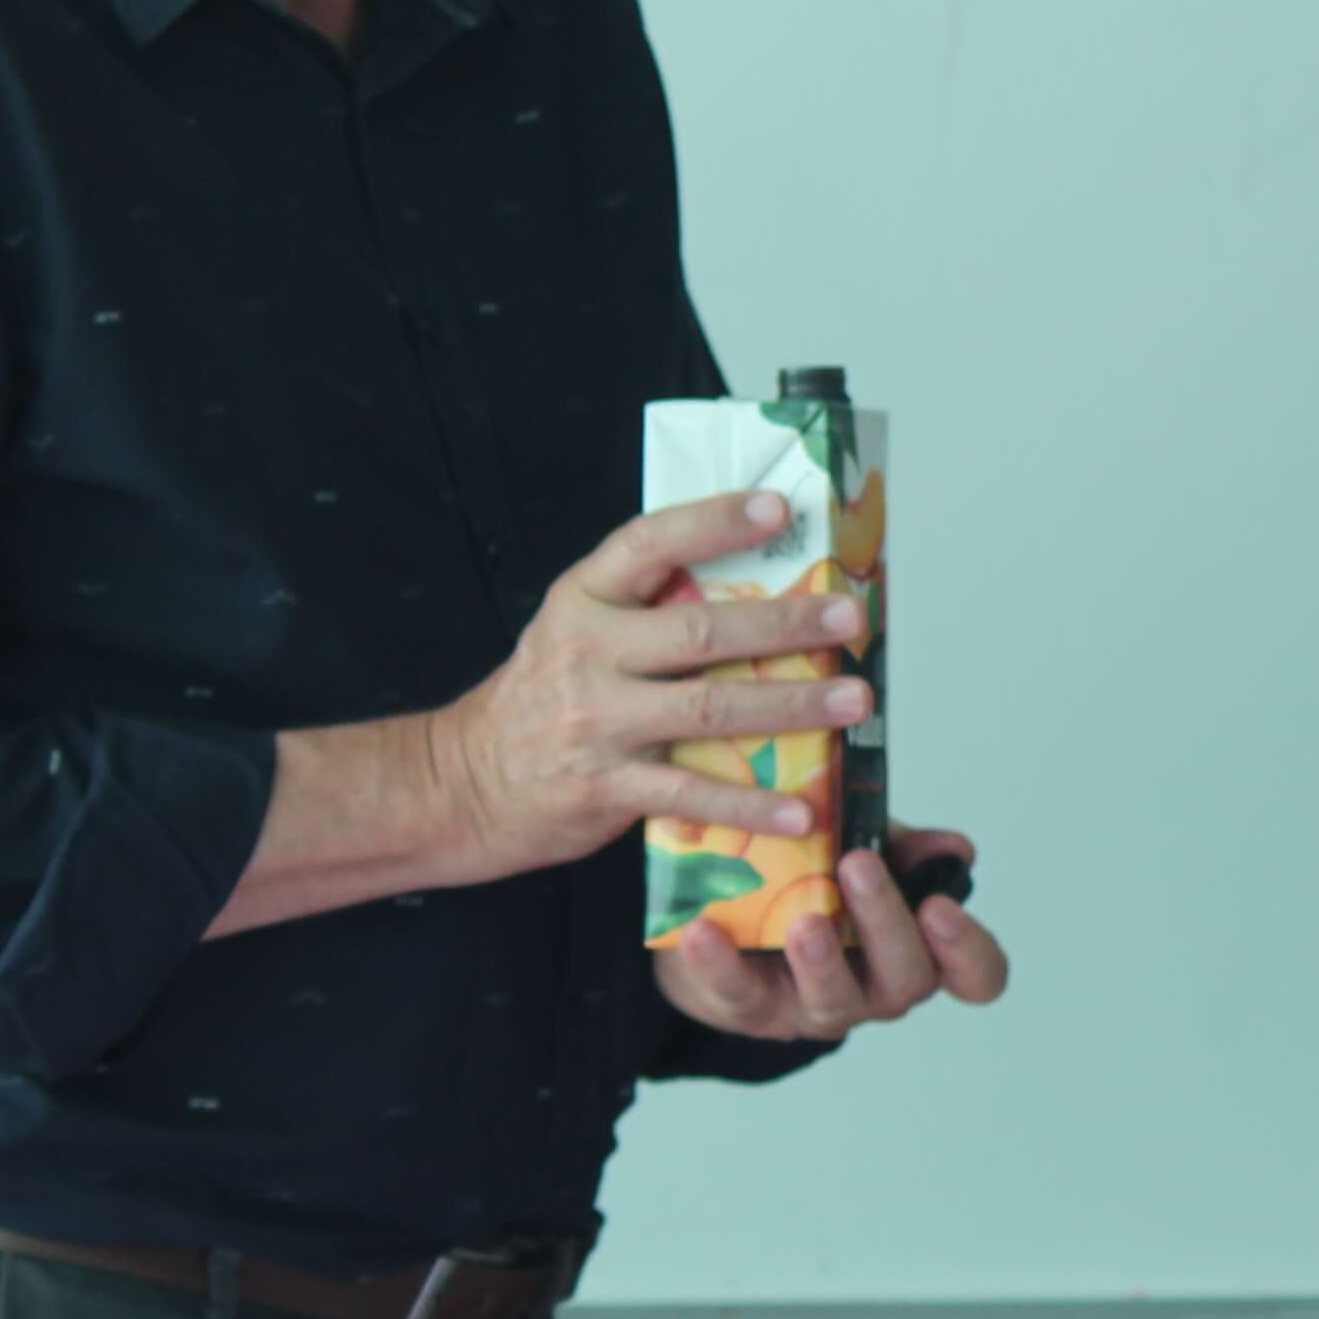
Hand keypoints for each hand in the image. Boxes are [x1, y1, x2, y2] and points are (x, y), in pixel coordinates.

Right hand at [432, 494, 870, 875]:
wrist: (464, 782)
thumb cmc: (545, 700)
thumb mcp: (578, 631)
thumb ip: (648, 608)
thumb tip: (760, 585)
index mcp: (584, 599)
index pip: (651, 542)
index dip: (715, 521)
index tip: (780, 509)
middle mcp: (589, 652)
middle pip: (701, 630)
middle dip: (786, 623)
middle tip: (850, 617)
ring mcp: (597, 722)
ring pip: (708, 708)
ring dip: (791, 706)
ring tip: (854, 700)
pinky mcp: (605, 786)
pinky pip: (691, 792)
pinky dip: (749, 803)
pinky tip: (801, 809)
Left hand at [655, 826, 1011, 1044]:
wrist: (725, 915)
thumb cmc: (812, 880)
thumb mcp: (858, 848)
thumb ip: (900, 845)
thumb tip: (954, 847)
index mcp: (918, 950)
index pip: (976, 975)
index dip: (969, 950)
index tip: (940, 905)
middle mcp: (879, 989)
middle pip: (908, 979)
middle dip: (885, 922)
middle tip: (858, 866)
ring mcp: (817, 1008)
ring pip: (834, 1001)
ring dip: (821, 961)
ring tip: (804, 921)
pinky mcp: (752, 1011)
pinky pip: (740, 995)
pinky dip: (721, 963)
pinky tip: (702, 930)